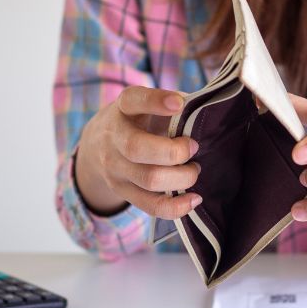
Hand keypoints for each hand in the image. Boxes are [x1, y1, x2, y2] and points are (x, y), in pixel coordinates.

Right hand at [74, 86, 201, 218]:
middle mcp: (113, 137)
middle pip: (137, 148)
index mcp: (123, 108)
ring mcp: (115, 167)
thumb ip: (175, 104)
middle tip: (194, 147)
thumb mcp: (149, 104)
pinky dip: (176, 206)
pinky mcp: (122, 191)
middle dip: (174, 151)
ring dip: (181, 177)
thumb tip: (208, 113)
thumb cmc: (139, 120)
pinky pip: (150, 205)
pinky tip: (194, 198)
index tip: (178, 103)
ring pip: (148, 179)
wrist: (97, 145)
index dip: (155, 101)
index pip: (133, 100)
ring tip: (194, 169)